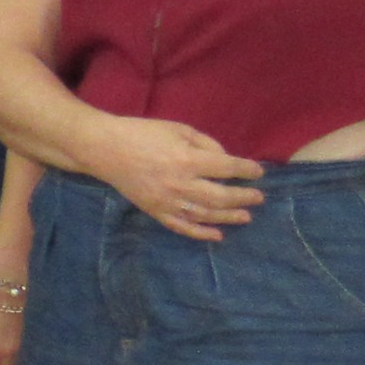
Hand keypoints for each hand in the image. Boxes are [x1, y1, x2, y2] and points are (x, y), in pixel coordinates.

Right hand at [84, 117, 262, 240]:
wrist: (105, 149)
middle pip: (221, 196)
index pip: (226, 167)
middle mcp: (181, 184)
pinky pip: (182, 227)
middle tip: (259, 198)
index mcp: (188, 159)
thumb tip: (225, 162)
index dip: (246, 170)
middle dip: (244, 197)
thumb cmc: (143, 133)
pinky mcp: (156, 211)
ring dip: (229, 217)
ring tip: (246, 216)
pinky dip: (201, 233)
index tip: (258, 172)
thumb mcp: (179, 129)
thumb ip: (206, 144)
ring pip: (206, 215)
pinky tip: (217, 235)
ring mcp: (168, 202)